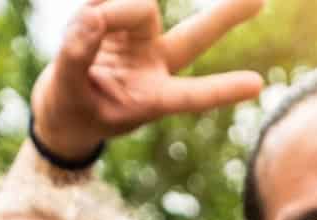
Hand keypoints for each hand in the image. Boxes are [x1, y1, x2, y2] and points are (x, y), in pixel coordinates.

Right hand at [30, 0, 266, 161]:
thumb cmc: (70, 111)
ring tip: (82, 27)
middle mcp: (155, 64)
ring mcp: (141, 39)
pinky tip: (85, 13)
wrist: (59, 106)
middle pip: (195, 36)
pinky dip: (96, 1)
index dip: (220, 89)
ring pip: (140, 7)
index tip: (257, 85)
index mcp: (152, 97)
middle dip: (226, 15)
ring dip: (111, 10)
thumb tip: (93, 17)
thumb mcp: (67, 92)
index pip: (190, 95)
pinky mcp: (121, 20)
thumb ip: (77, 56)